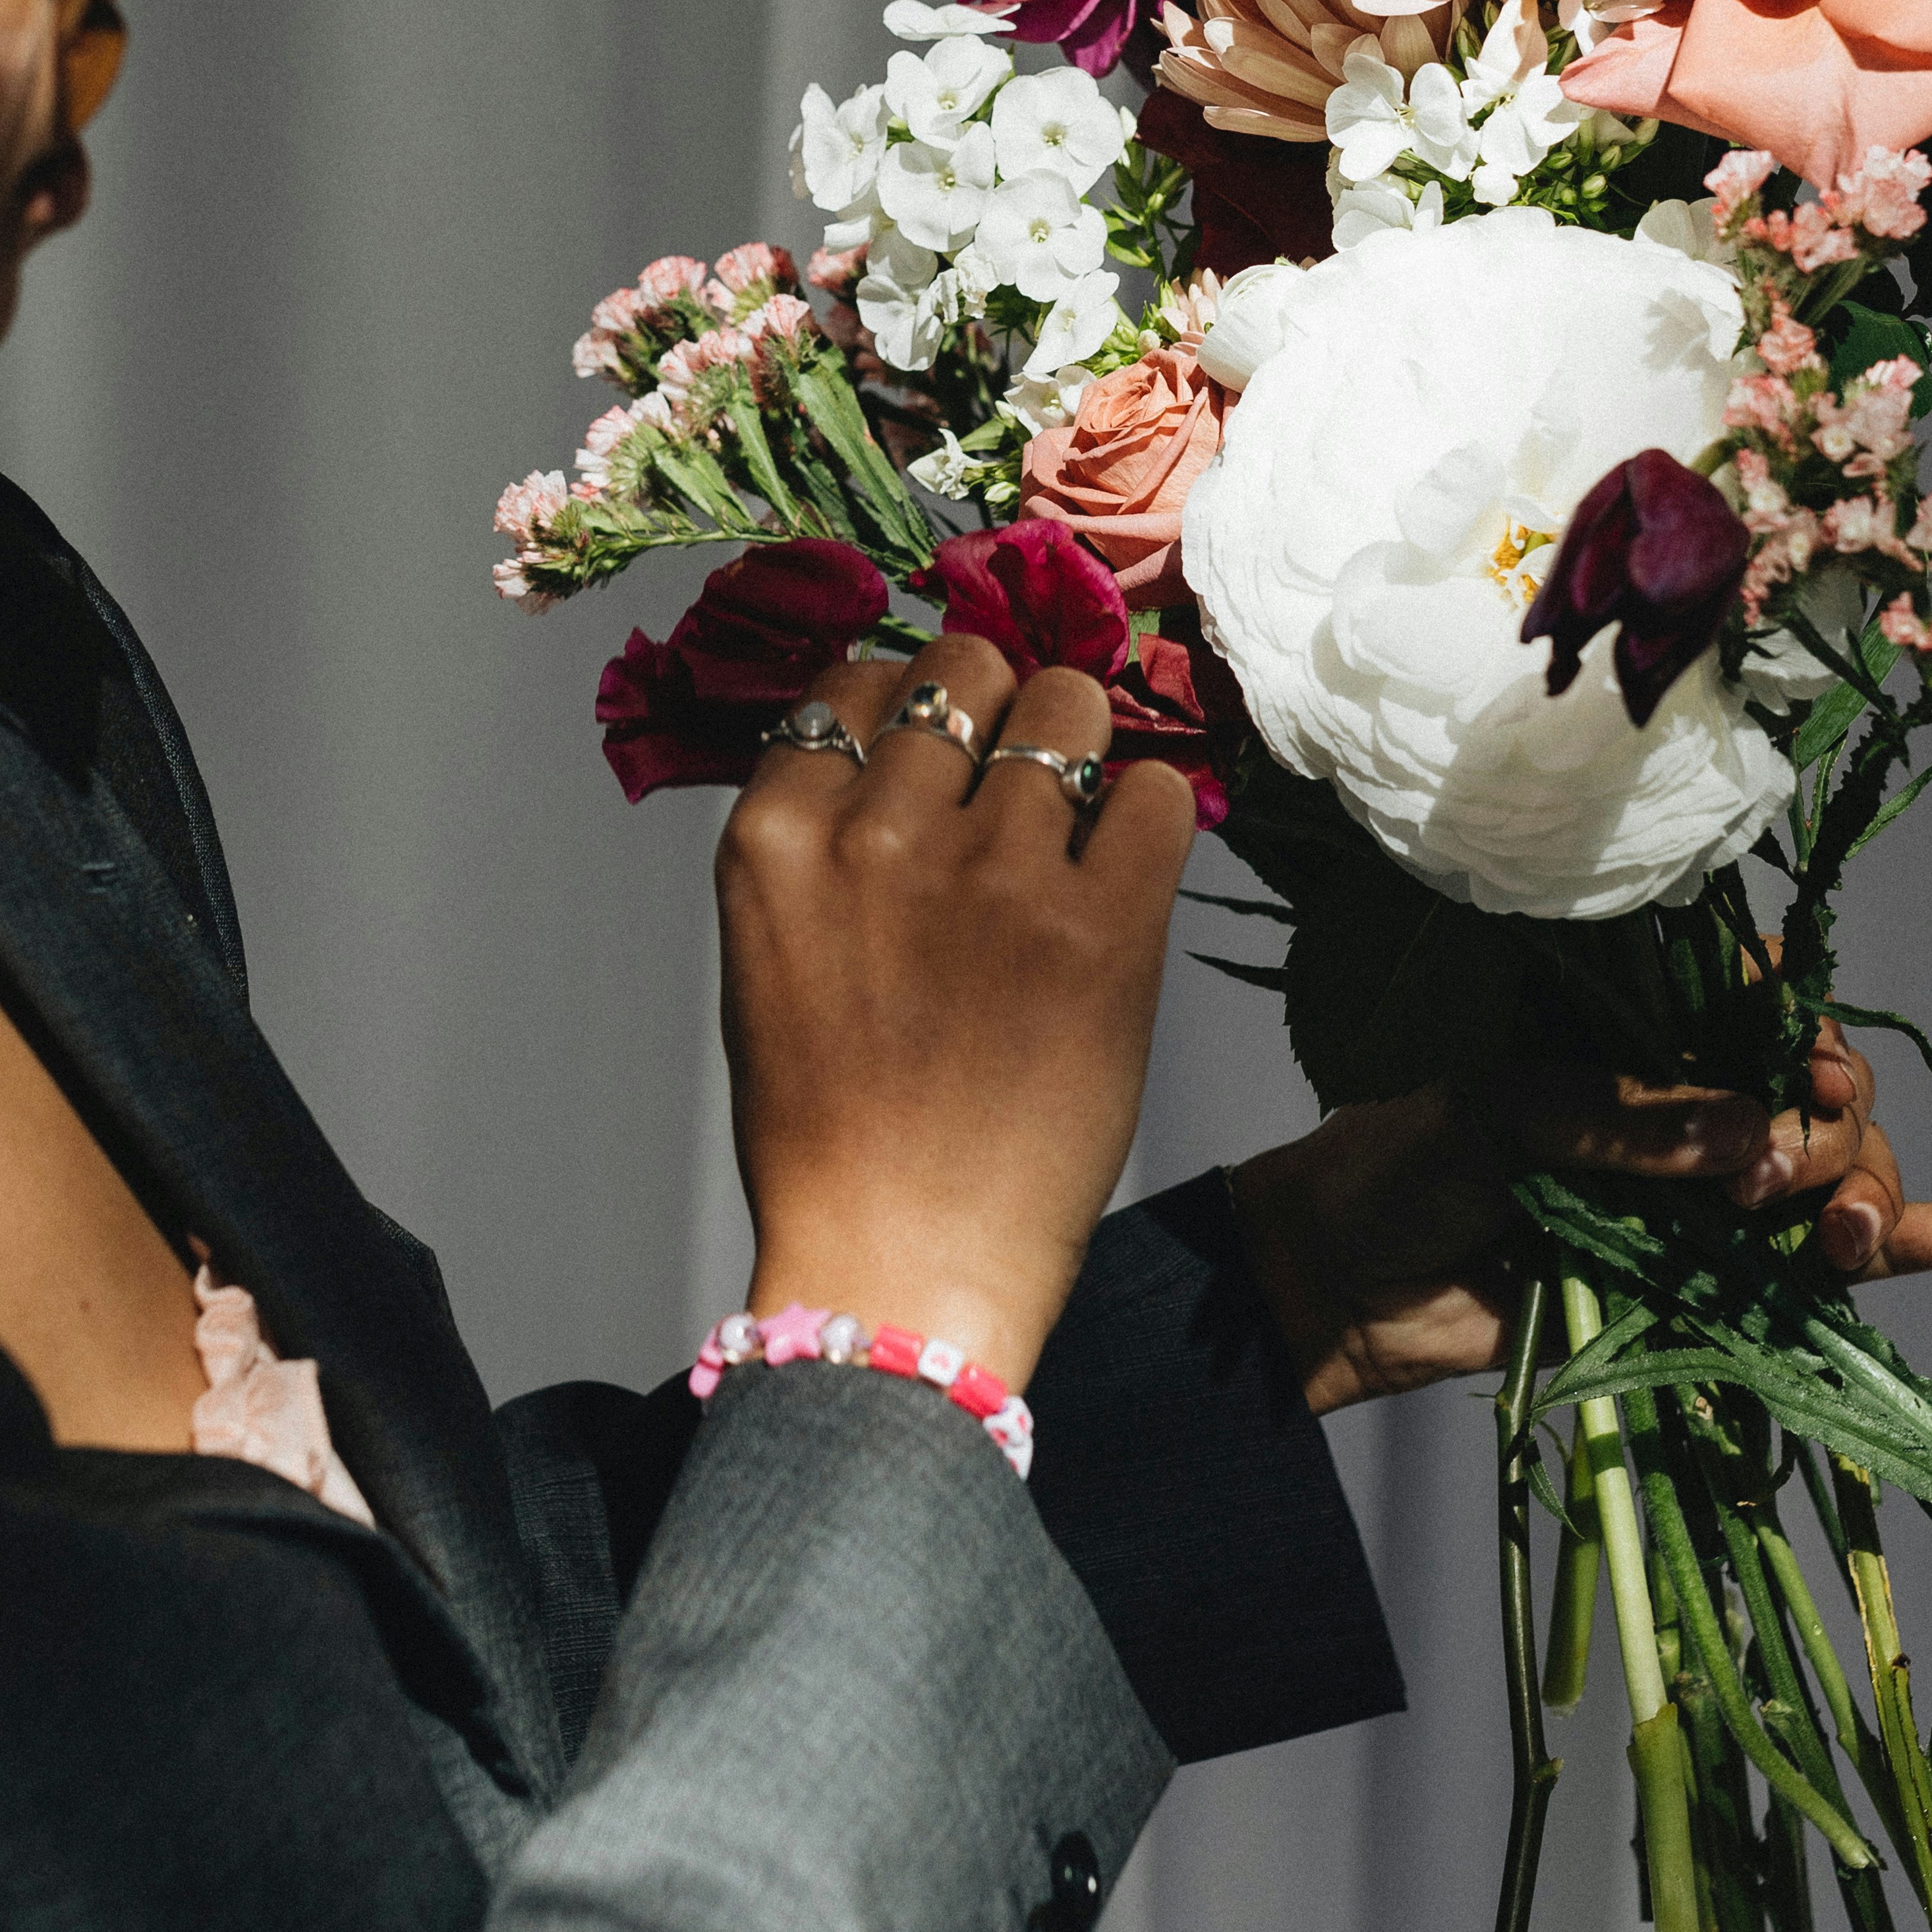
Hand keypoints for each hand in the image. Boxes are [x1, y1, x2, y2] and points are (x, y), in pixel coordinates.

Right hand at [716, 634, 1193, 1391]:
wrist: (899, 1265)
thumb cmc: (832, 1128)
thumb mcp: (773, 954)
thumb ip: (821, 841)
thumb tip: (896, 743)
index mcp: (778, 838)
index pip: (856, 679)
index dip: (910, 700)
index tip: (941, 738)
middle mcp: (880, 832)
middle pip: (966, 666)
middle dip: (1000, 700)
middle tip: (1021, 765)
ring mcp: (994, 874)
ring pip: (1067, 706)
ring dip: (1080, 747)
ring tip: (1079, 813)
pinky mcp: (1102, 927)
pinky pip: (1158, 793)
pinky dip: (1152, 814)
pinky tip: (1126, 866)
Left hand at [1229, 1023, 1931, 1415]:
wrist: (1340, 1288)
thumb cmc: (1396, 1167)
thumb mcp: (1497, 1116)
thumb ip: (1623, 1124)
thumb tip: (1754, 1133)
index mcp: (1634, 1032)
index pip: (1760, 1002)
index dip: (1802, 1027)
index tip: (1804, 1063)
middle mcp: (1684, 1102)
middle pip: (1817, 1095)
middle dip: (1826, 1133)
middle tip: (1765, 1185)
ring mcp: (1701, 1193)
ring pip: (1831, 1177)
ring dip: (1864, 1197)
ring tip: (1839, 1233)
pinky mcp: (1706, 1278)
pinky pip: (1814, 1265)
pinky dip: (1895, 1249)